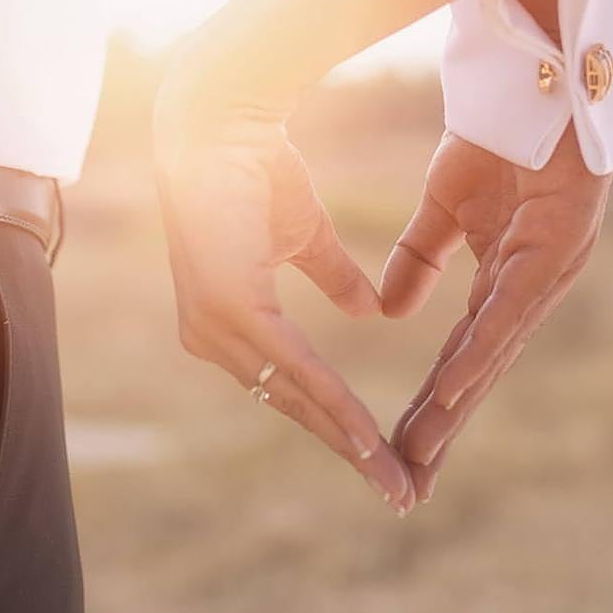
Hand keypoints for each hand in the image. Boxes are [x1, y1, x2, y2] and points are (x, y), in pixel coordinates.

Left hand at [153, 58, 415, 514]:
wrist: (225, 119)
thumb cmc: (257, 168)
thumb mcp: (305, 236)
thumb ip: (331, 277)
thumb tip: (366, 312)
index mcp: (230, 322)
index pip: (291, 385)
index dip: (339, 423)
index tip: (384, 457)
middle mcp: (215, 338)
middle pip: (294, 405)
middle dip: (350, 452)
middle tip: (398, 493)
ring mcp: (214, 328)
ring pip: (296, 397)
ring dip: (349, 441)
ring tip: (393, 478)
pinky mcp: (227, 310)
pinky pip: (292, 367)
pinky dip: (334, 403)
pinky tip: (366, 437)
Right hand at [382, 125, 610, 502]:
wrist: (536, 76)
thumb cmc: (498, 136)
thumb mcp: (440, 207)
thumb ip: (418, 258)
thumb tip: (388, 312)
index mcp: (501, 282)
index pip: (459, 356)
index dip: (432, 406)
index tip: (398, 450)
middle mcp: (526, 290)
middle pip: (478, 372)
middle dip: (441, 429)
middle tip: (407, 485)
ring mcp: (545, 273)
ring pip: (492, 354)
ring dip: (455, 407)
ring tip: (422, 453)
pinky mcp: (554, 248)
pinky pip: (510, 310)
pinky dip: (480, 352)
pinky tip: (453, 392)